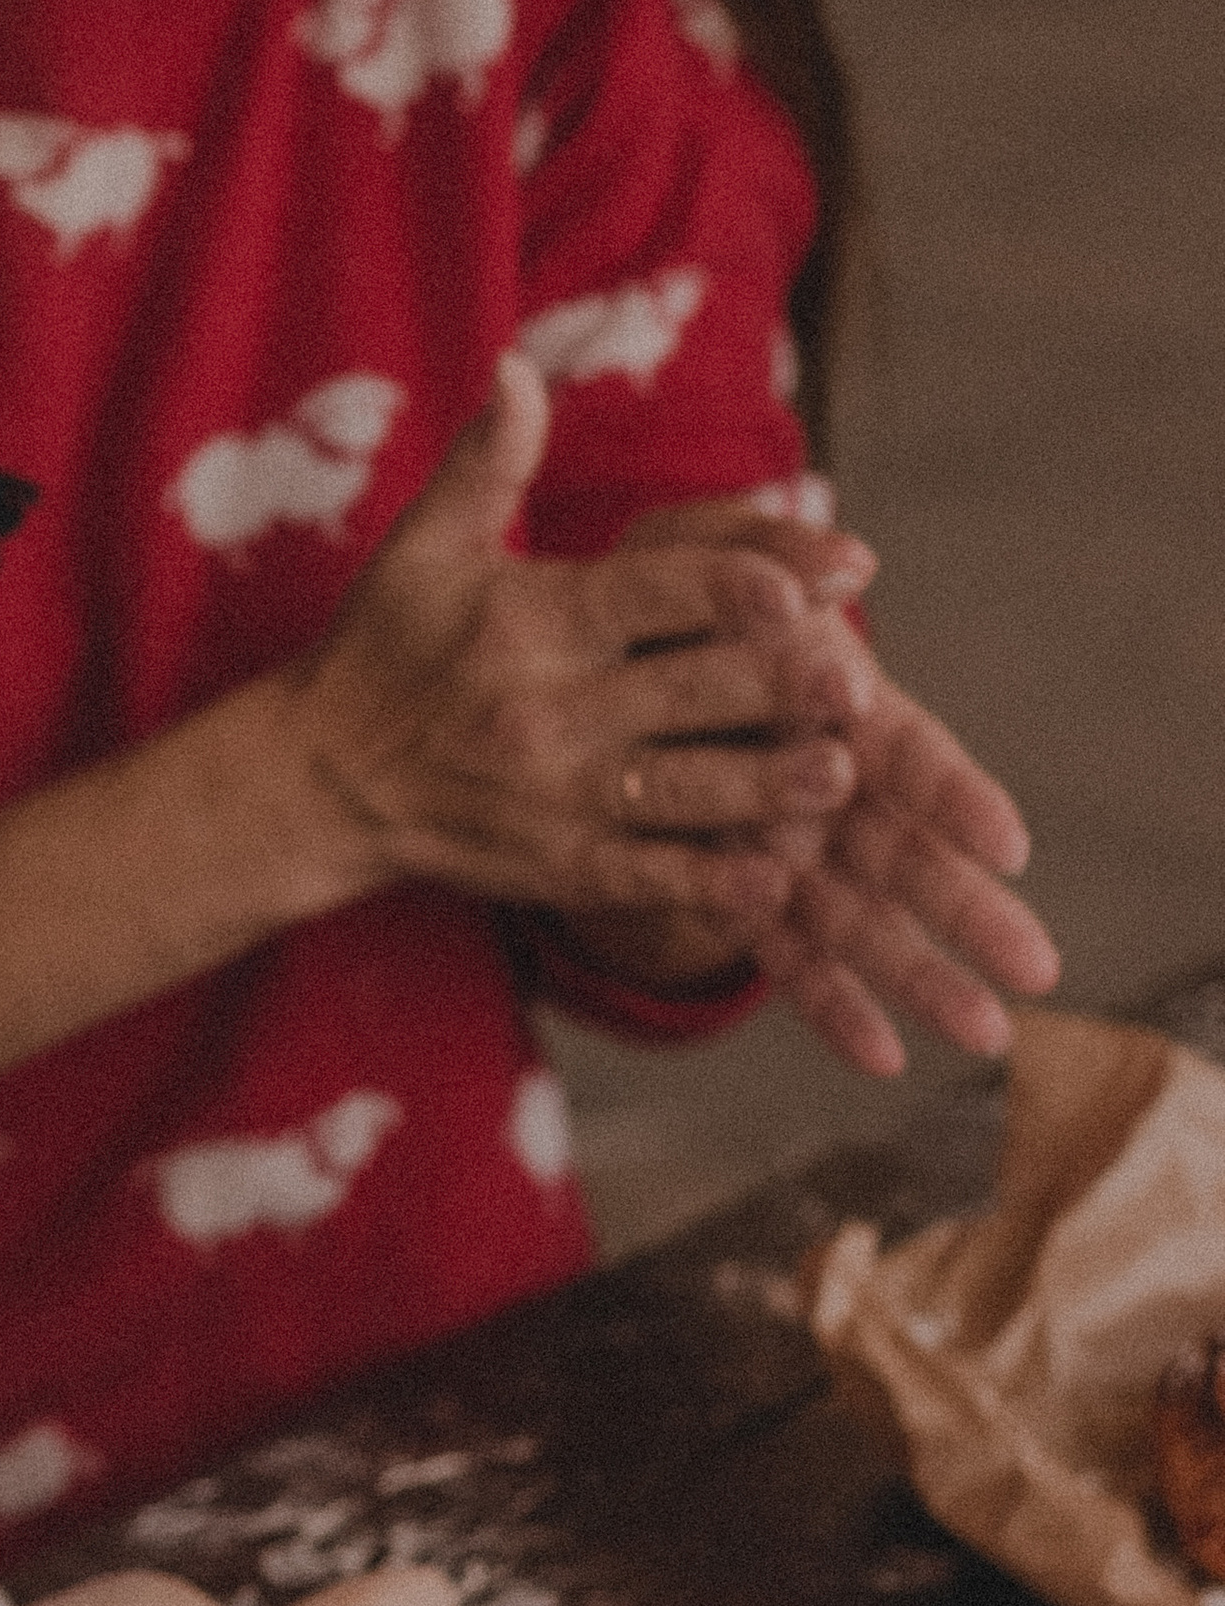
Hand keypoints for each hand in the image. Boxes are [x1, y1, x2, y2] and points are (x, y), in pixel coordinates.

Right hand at [283, 356, 875, 933]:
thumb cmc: (386, 646)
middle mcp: (544, 707)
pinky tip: (776, 878)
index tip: (811, 578)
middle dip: (776, 686)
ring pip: (681, 791)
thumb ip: (490, 461)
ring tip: (842, 773)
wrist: (321, 779)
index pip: (646, 592)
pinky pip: (645, 876)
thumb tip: (518, 364)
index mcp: (527, 619)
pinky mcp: (556, 866)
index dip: (732, 584)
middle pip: (685, 691)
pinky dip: (710, 884)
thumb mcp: (424, 545)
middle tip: (860, 678)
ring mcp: (553, 795)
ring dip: (766, 785)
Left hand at [606, 490, 1060, 1074]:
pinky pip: (781, 948)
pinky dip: (828, 999)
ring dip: (919, 974)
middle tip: (1036, 968)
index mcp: (828, 697)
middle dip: (966, 906)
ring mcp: (780, 836)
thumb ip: (764, 548)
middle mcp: (818, 775)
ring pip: (856, 912)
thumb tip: (847, 559)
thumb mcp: (693, 551)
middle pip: (900, 846)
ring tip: (987, 1036)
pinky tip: (881, 1056)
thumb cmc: (654, 587)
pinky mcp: (731, 884)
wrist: (570, 650)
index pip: (904, 750)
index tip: (1004, 842)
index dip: (953, 792)